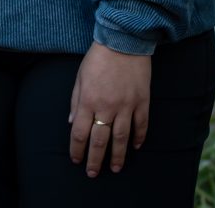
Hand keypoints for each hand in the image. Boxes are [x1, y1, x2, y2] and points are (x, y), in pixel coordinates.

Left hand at [69, 41, 150, 177]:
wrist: (123, 41)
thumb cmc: (98, 57)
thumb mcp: (80, 77)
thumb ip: (76, 101)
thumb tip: (72, 123)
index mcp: (88, 100)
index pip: (80, 133)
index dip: (77, 149)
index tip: (76, 160)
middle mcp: (107, 107)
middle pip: (100, 141)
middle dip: (95, 160)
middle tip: (93, 173)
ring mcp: (126, 106)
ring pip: (122, 139)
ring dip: (118, 156)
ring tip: (115, 168)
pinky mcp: (142, 102)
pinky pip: (141, 125)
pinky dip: (139, 138)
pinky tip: (135, 147)